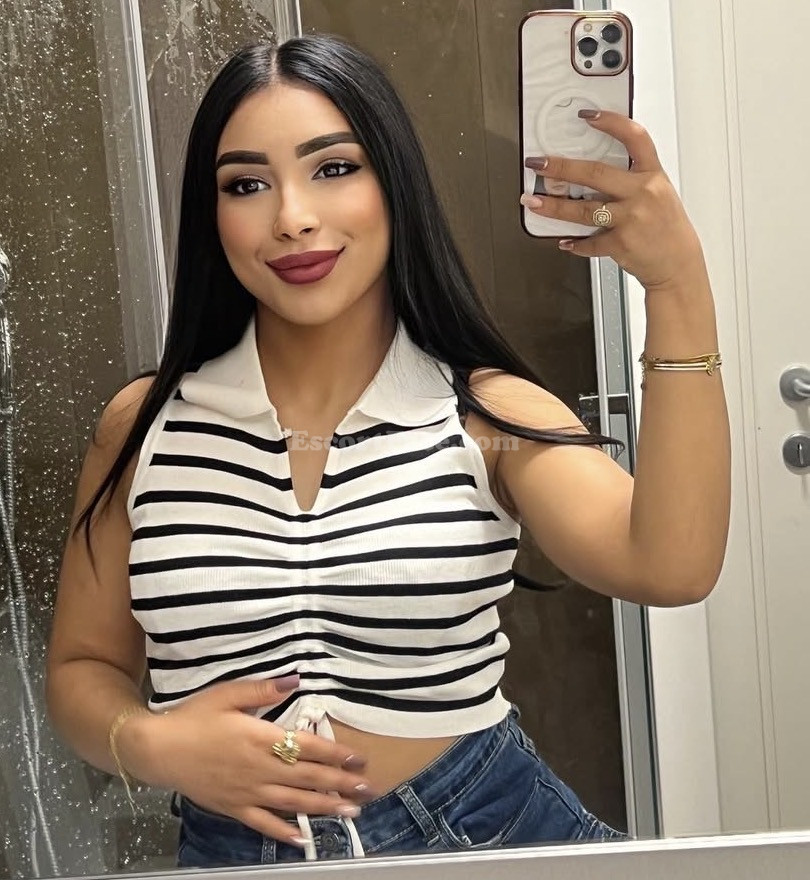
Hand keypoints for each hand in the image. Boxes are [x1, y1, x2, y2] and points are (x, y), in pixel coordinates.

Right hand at [118, 677, 374, 846]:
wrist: (157, 749)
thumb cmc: (193, 717)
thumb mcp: (227, 694)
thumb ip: (263, 689)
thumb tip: (295, 680)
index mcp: (260, 738)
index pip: (307, 747)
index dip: (335, 754)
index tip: (358, 758)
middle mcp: (259, 768)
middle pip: (307, 777)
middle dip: (340, 783)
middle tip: (368, 788)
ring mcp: (247, 792)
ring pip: (293, 802)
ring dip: (324, 807)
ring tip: (350, 812)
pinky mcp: (234, 808)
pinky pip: (263, 824)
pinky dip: (284, 832)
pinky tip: (303, 839)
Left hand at [521, 110, 704, 291]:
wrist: (678, 262)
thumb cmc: (667, 227)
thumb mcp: (659, 193)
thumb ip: (631, 180)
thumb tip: (592, 173)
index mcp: (651, 175)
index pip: (634, 138)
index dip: (611, 122)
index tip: (587, 116)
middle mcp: (642, 194)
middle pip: (595, 174)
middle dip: (561, 168)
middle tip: (539, 164)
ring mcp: (631, 219)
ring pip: (584, 210)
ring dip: (554, 207)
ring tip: (533, 202)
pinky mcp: (621, 244)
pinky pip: (590, 242)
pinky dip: (575, 243)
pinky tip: (565, 241)